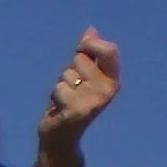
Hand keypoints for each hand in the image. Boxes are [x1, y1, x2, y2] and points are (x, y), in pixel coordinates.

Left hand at [34, 28, 119, 166]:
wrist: (60, 135)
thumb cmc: (69, 101)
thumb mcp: (79, 74)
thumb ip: (85, 53)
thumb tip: (91, 30)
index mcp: (112, 79)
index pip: (110, 50)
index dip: (91, 45)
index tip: (81, 50)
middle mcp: (108, 89)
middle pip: (80, 58)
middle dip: (69, 70)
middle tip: (70, 89)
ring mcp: (95, 101)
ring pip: (67, 73)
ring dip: (60, 85)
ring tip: (65, 100)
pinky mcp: (79, 110)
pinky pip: (59, 88)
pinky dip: (54, 97)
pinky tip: (60, 109)